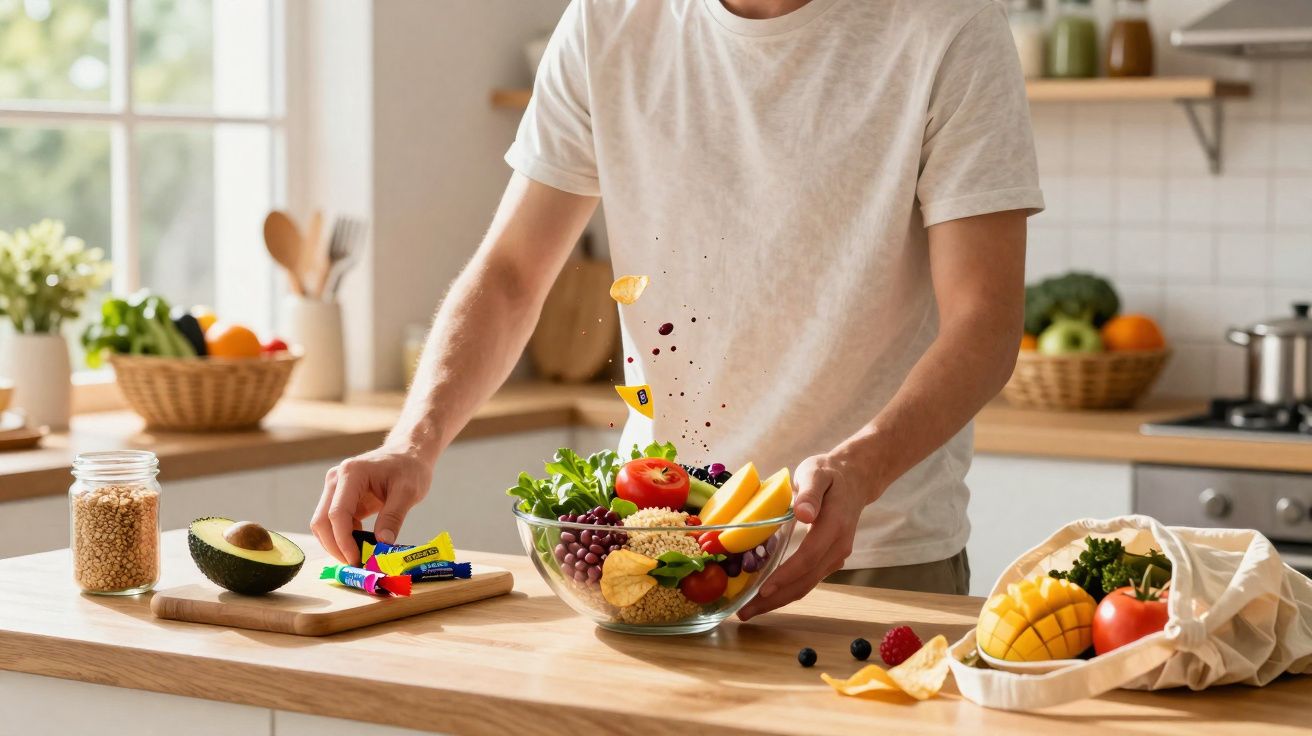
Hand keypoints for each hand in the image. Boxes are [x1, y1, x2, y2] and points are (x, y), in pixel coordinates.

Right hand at [310, 445, 433, 564]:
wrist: (408, 453)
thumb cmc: (410, 468)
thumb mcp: (408, 492)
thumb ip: (394, 517)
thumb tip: (383, 544)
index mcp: (351, 474)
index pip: (337, 514)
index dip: (343, 541)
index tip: (356, 560)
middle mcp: (336, 480)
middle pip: (322, 521)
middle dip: (336, 547)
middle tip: (356, 565)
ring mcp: (335, 488)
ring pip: (324, 524)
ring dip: (337, 544)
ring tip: (360, 558)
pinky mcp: (340, 498)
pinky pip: (334, 523)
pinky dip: (344, 538)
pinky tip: (362, 546)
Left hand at [737, 447, 883, 620]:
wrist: (854, 480)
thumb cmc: (829, 474)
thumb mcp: (817, 473)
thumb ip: (810, 493)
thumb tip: (804, 513)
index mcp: (834, 526)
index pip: (809, 557)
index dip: (786, 575)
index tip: (763, 588)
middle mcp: (838, 547)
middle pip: (806, 581)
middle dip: (775, 599)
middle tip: (745, 612)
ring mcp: (836, 556)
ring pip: (807, 585)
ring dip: (779, 600)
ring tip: (750, 610)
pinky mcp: (829, 560)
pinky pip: (808, 580)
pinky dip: (787, 590)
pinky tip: (766, 595)